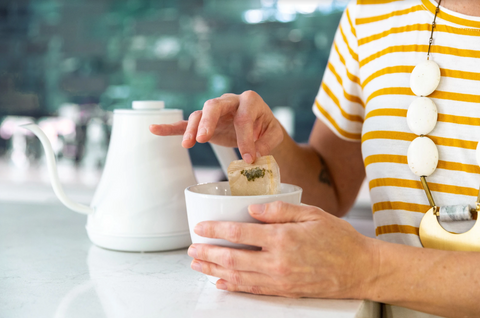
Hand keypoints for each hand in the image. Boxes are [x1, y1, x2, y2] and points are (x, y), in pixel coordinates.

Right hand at [149, 91, 283, 163]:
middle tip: (204, 138)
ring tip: (189, 145)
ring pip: (199, 115)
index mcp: (250, 101)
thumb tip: (254, 154)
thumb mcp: (273, 135)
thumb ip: (266, 143)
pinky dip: (171, 127)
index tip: (249, 158)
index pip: (244, 118)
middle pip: (214, 106)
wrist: (259, 125)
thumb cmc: (266, 128)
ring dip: (192, 129)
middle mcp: (229, 101)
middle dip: (208, 121)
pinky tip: (155, 129)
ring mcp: (215, 112)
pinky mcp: (204, 123)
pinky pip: (185, 123)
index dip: (246, 138)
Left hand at [187, 202, 378, 298]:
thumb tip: (252, 208)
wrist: (361, 268)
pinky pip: (253, 290)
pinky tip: (222, 283)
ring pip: (238, 276)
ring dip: (214, 271)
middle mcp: (277, 261)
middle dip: (208, 253)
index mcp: (282, 238)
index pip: (240, 232)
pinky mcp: (285, 291)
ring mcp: (280, 279)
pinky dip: (234, 287)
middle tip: (191, 250)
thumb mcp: (312, 214)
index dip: (216, 229)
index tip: (200, 227)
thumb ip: (280, 210)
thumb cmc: (339, 239)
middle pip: (233, 257)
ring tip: (198, 266)